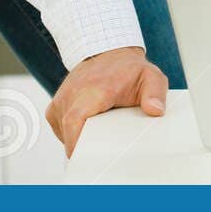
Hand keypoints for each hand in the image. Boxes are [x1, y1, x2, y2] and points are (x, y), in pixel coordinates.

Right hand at [45, 45, 168, 157]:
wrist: (108, 53)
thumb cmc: (128, 69)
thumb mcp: (151, 77)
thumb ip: (156, 93)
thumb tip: (155, 111)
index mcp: (95, 88)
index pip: (75, 119)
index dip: (76, 142)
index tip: (84, 158)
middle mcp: (73, 92)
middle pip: (69, 131)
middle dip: (84, 147)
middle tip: (103, 154)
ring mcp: (61, 99)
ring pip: (64, 133)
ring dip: (80, 139)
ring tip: (100, 131)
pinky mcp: (54, 107)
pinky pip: (60, 129)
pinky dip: (73, 134)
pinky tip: (89, 127)